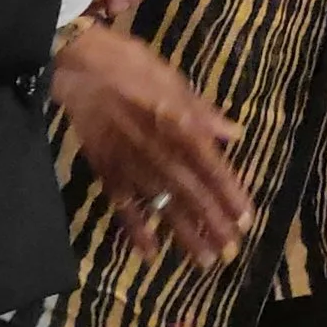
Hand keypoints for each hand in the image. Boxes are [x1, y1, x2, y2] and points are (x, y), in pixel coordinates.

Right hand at [54, 21, 252, 264]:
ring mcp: (132, 166)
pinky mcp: (106, 172)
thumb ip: (204, 112)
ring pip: (163, 207)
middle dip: (214, 223)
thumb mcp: (175, 80)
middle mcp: (161, 152)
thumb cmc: (132, 66)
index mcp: (181, 126)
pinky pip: (123, 207)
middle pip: (193, 194)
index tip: (246, 219)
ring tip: (204, 260)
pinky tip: (150, 253)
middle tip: (232, 251)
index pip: (213, 168)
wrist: (80, 67)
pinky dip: (136, 231)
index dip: (231, 195)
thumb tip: (234, 134)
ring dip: (185, 234)